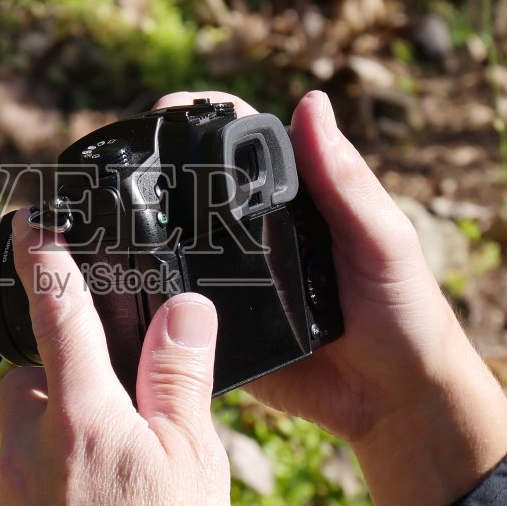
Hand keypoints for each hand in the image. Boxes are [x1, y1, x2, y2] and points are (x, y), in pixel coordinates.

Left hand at [0, 220, 232, 505]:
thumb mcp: (195, 458)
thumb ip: (181, 375)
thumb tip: (182, 307)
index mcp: (78, 414)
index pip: (53, 310)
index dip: (43, 255)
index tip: (28, 218)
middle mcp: (27, 448)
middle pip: (28, 375)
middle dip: (58, 363)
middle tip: (113, 381)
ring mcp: (11, 499)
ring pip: (25, 432)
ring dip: (59, 424)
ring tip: (120, 460)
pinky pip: (26, 486)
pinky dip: (56, 480)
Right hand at [155, 90, 506, 505]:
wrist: (396, 402)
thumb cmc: (406, 313)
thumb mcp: (381, 240)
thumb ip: (344, 181)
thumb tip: (311, 103)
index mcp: (300, 199)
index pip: (244, 143)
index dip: (203, 119)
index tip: (163, 112)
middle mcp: (261, 234)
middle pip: (198, 190)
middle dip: (156, 171)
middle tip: (115, 166)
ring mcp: (237, 282)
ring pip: (179, 248)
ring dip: (144, 234)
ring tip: (100, 219)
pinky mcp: (222, 333)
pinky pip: (179, 312)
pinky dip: (151, 299)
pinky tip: (119, 288)